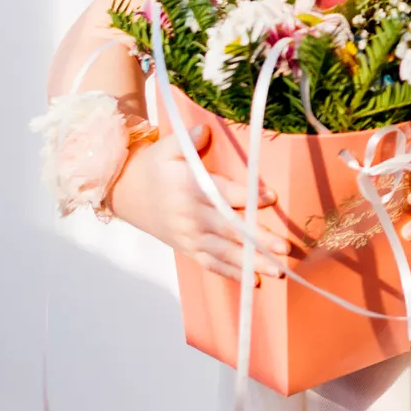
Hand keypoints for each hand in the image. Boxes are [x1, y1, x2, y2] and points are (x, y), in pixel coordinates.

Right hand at [108, 124, 298, 282]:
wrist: (127, 193)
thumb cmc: (155, 166)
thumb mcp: (167, 147)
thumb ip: (188, 139)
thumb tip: (204, 130)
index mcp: (189, 188)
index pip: (221, 194)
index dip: (245, 196)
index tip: (271, 197)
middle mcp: (191, 216)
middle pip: (228, 229)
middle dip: (257, 240)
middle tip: (283, 248)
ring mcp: (189, 236)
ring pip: (223, 252)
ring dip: (250, 263)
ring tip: (277, 270)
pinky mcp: (188, 248)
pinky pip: (211, 264)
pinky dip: (231, 273)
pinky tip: (254, 281)